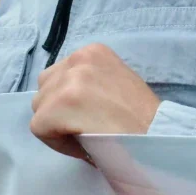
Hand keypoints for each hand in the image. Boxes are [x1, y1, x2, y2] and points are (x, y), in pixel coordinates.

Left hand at [30, 44, 159, 159]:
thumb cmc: (141, 118)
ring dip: (56, 125)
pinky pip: (39, 128)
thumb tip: (64, 98)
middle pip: (45, 87)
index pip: (60, 74)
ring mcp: (68, 81)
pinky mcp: (59, 105)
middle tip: (85, 126)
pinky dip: (56, 141)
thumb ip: (90, 81)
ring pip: (40, 108)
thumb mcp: (116, 82)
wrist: (156, 136)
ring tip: (84, 134)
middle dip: (58, 110)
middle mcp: (78, 58)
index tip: (91, 116)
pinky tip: (81, 143)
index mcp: (93, 51)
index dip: (69, 101)